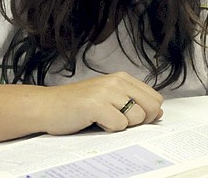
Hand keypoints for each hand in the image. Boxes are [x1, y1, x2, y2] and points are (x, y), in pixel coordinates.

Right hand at [40, 71, 163, 134]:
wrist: (47, 106)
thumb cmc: (78, 105)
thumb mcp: (110, 99)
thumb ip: (134, 102)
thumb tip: (159, 112)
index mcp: (123, 78)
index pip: (156, 98)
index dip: (149, 114)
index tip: (131, 118)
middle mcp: (117, 81)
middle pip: (151, 108)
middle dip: (139, 121)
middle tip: (117, 121)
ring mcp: (107, 92)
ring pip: (137, 118)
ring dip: (122, 126)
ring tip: (103, 120)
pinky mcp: (96, 104)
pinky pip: (119, 125)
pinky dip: (109, 129)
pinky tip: (95, 122)